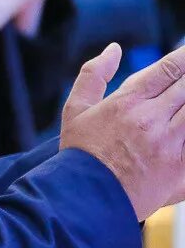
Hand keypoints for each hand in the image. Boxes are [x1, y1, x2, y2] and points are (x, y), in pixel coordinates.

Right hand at [60, 43, 184, 219]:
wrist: (85, 198)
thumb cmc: (81, 153)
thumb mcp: (75, 108)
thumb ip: (94, 74)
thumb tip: (114, 49)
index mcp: (128, 102)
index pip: (168, 69)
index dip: (184, 57)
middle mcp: (153, 120)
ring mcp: (171, 145)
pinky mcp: (182, 170)